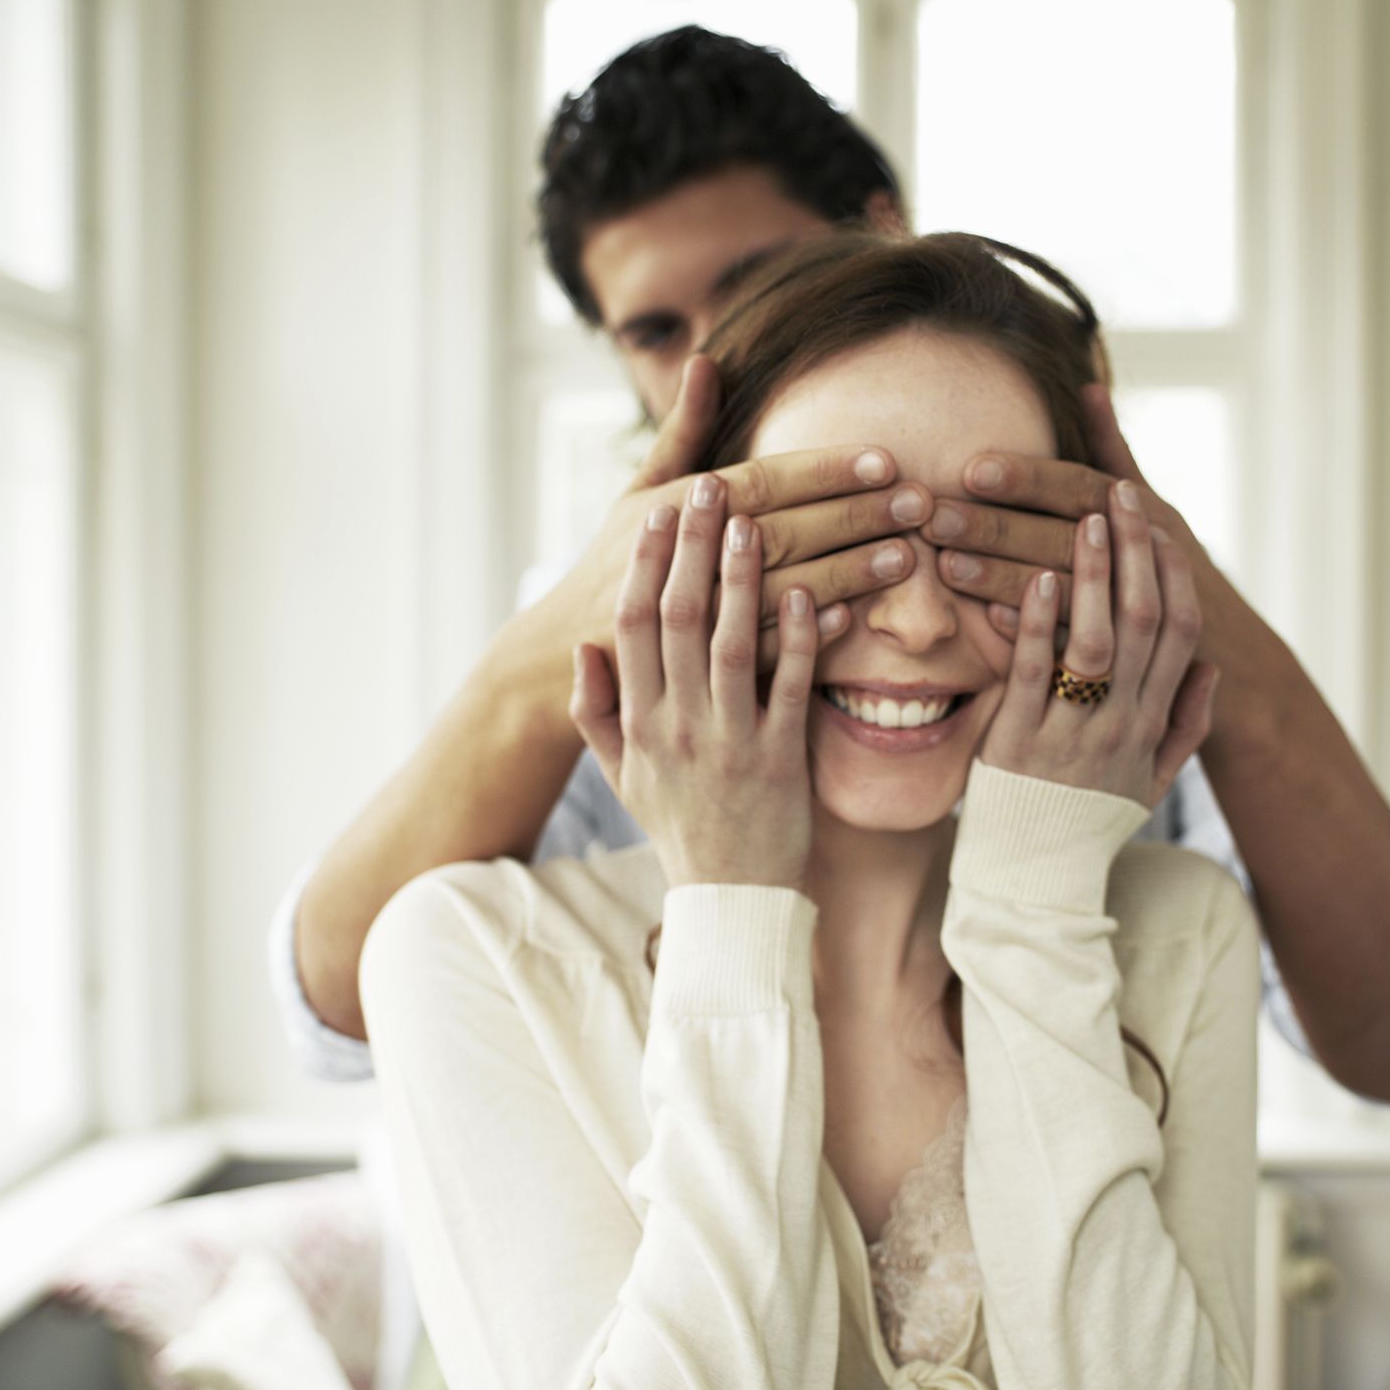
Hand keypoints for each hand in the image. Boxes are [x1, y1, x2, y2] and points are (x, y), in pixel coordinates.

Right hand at [548, 355, 930, 670]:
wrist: (559, 662)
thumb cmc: (615, 566)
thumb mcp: (637, 494)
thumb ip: (683, 432)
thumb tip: (707, 358)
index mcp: (667, 515)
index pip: (759, 485)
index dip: (820, 472)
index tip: (880, 459)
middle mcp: (681, 567)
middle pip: (781, 536)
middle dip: (852, 516)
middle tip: (915, 500)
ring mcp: (693, 622)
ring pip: (781, 594)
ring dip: (846, 573)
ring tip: (905, 555)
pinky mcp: (700, 675)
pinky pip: (760, 658)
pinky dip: (804, 635)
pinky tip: (853, 617)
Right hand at [570, 474, 822, 889]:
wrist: (730, 901)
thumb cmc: (679, 830)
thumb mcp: (621, 777)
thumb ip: (594, 715)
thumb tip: (581, 651)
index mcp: (638, 722)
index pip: (630, 626)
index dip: (642, 565)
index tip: (656, 512)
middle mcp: (676, 725)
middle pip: (677, 619)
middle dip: (690, 549)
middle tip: (707, 488)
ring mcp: (728, 741)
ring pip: (729, 643)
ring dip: (741, 578)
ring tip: (752, 522)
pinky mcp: (779, 759)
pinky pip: (787, 688)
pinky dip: (796, 639)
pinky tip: (808, 592)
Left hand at [922, 383, 1235, 674]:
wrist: (1236, 666)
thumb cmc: (1178, 575)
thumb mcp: (1157, 509)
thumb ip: (1115, 451)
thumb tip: (1087, 385)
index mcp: (1149, 517)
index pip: (1081, 489)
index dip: (1029, 478)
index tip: (973, 468)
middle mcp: (1147, 559)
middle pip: (1064, 538)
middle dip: (998, 526)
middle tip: (936, 514)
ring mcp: (1136, 612)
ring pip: (1064, 591)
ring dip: (1005, 578)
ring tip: (947, 565)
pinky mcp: (1123, 661)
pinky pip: (1077, 648)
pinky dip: (1037, 632)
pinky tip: (990, 620)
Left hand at [978, 479, 1217, 808]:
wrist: (1034, 882)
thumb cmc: (1088, 824)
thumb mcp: (1151, 783)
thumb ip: (1185, 727)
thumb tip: (1212, 670)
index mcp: (1152, 724)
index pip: (1181, 635)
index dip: (1173, 576)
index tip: (1159, 526)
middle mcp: (1121, 723)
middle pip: (1143, 623)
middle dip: (1136, 553)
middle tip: (1123, 495)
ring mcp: (1072, 732)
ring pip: (1096, 640)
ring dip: (1094, 573)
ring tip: (1086, 517)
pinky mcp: (1020, 741)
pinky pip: (1036, 671)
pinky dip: (1040, 622)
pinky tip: (1038, 576)